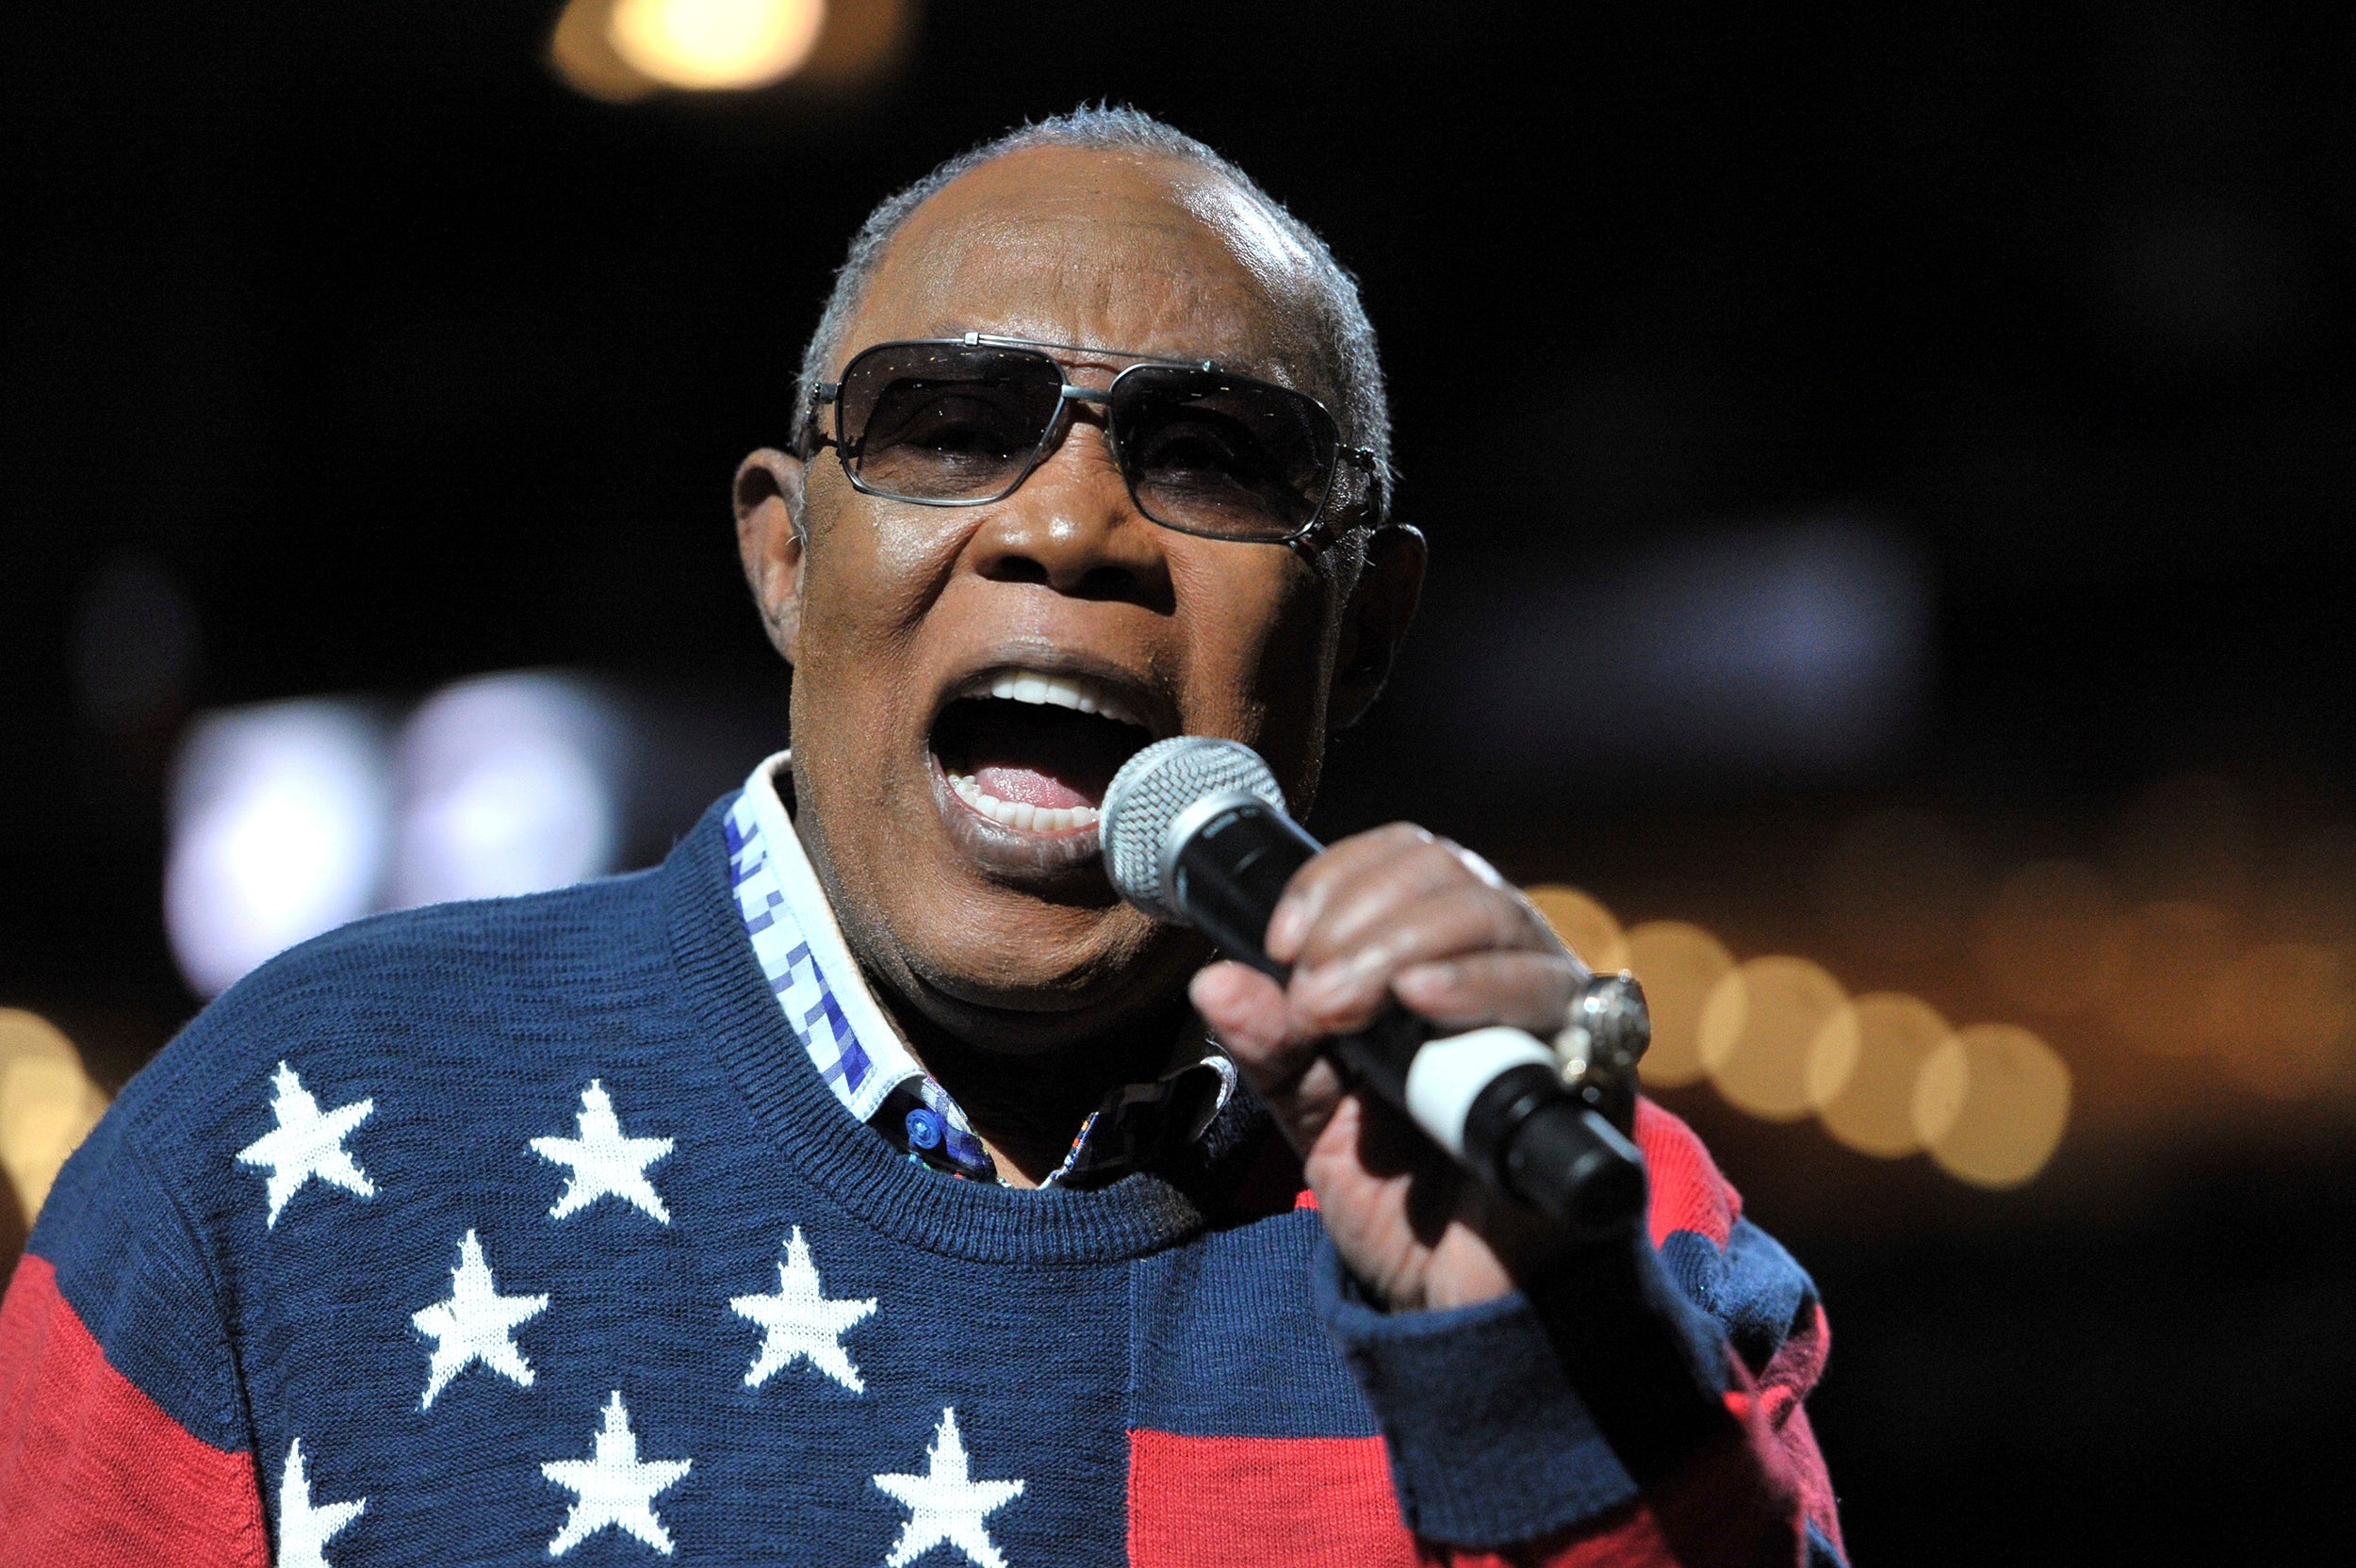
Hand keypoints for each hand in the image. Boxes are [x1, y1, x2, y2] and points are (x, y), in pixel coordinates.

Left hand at [1189, 822, 1594, 1312]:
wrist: (1466, 1306)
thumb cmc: (1405, 1202)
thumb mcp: (1317, 1121)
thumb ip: (1274, 1050)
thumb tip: (1216, 979)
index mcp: (1439, 962)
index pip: (1406, 862)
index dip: (1337, 880)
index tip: (1279, 939)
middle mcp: (1505, 970)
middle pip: (1451, 875)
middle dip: (1362, 916)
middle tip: (1310, 993)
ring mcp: (1553, 1014)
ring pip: (1498, 916)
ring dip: (1402, 942)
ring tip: (1341, 1004)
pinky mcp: (1594, 1068)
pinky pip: (1552, 998)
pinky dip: (1479, 985)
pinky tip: (1423, 1001)